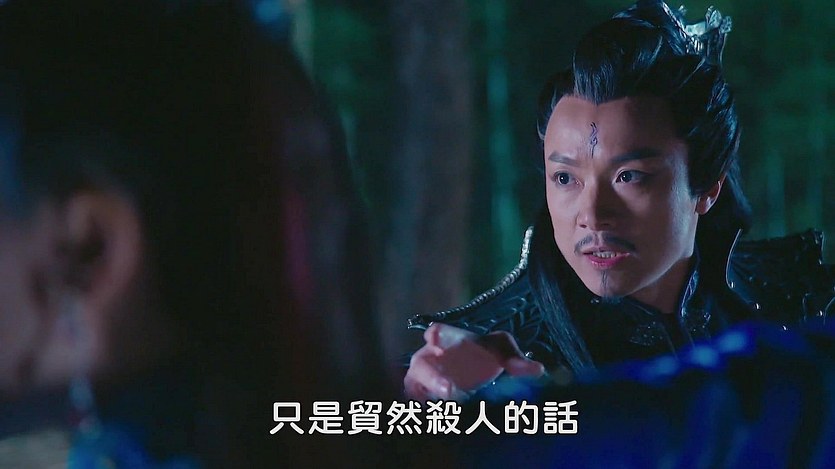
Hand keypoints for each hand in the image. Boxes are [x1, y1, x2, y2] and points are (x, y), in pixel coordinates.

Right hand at [403, 323, 544, 400]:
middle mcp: (430, 359)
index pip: (440, 334)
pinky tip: (443, 421)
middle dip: (431, 378)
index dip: (438, 336)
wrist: (476, 377)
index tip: (435, 336)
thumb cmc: (484, 356)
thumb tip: (537, 370)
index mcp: (448, 341)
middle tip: (448, 390)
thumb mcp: (502, 352)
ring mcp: (422, 382)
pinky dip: (428, 412)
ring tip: (448, 410)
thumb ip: (516, 358)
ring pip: (416, 389)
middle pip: (421, 366)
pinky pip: (419, 407)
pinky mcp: (421, 401)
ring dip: (429, 399)